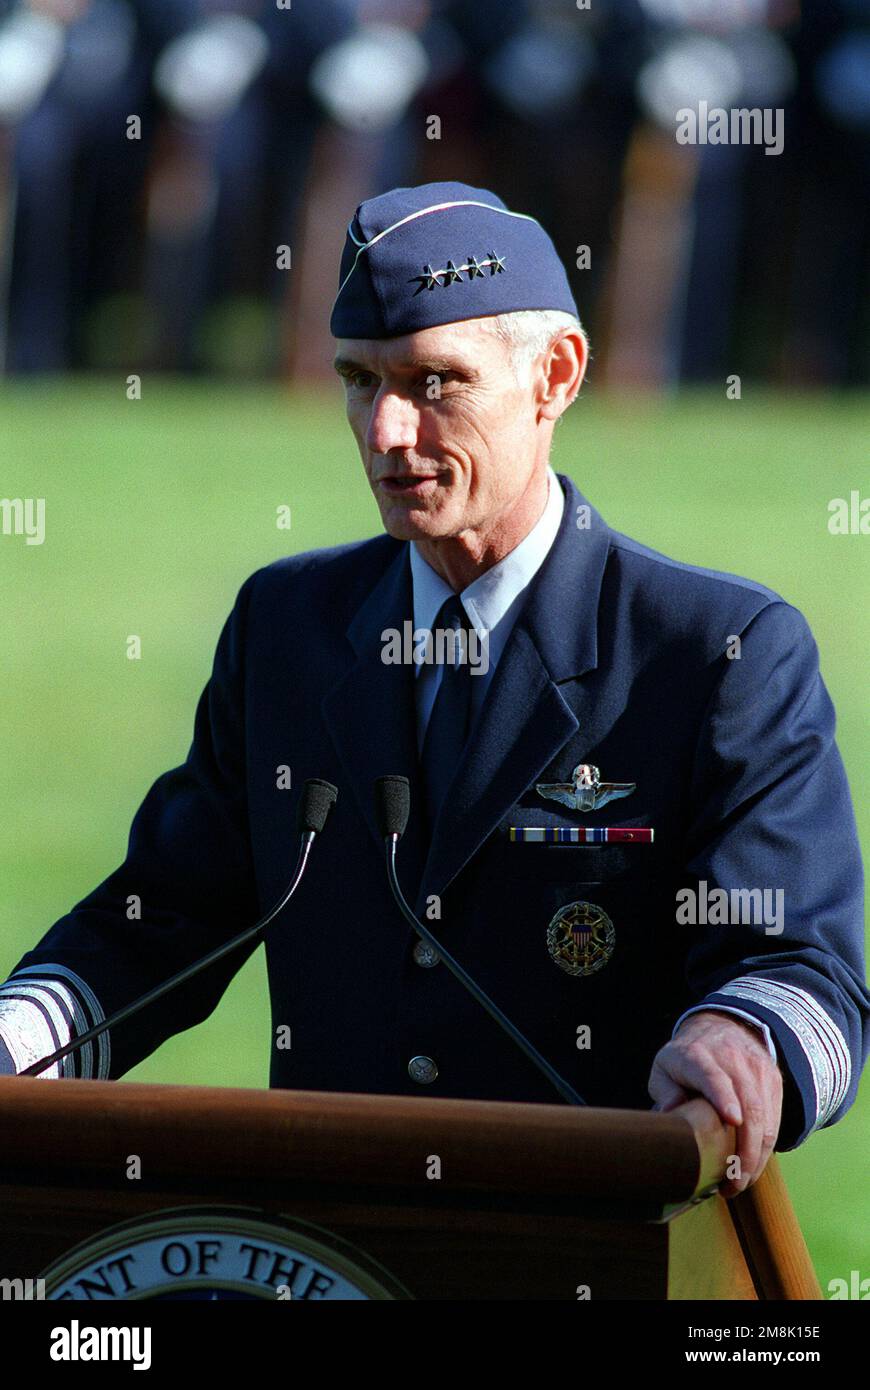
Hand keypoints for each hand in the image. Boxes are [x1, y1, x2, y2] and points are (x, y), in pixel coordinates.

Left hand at [648, 1010, 782, 1198]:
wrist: (721, 1028)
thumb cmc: (686, 1058)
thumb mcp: (665, 1069)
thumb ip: (666, 1093)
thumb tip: (670, 1118)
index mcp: (698, 1056)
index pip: (713, 1075)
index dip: (723, 1096)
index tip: (731, 1120)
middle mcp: (732, 1059)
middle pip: (748, 1105)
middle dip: (745, 1150)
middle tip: (732, 1183)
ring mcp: (757, 1070)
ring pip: (765, 1118)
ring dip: (757, 1157)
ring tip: (740, 1183)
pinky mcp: (773, 1080)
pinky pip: (775, 1119)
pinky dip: (766, 1148)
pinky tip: (752, 1166)